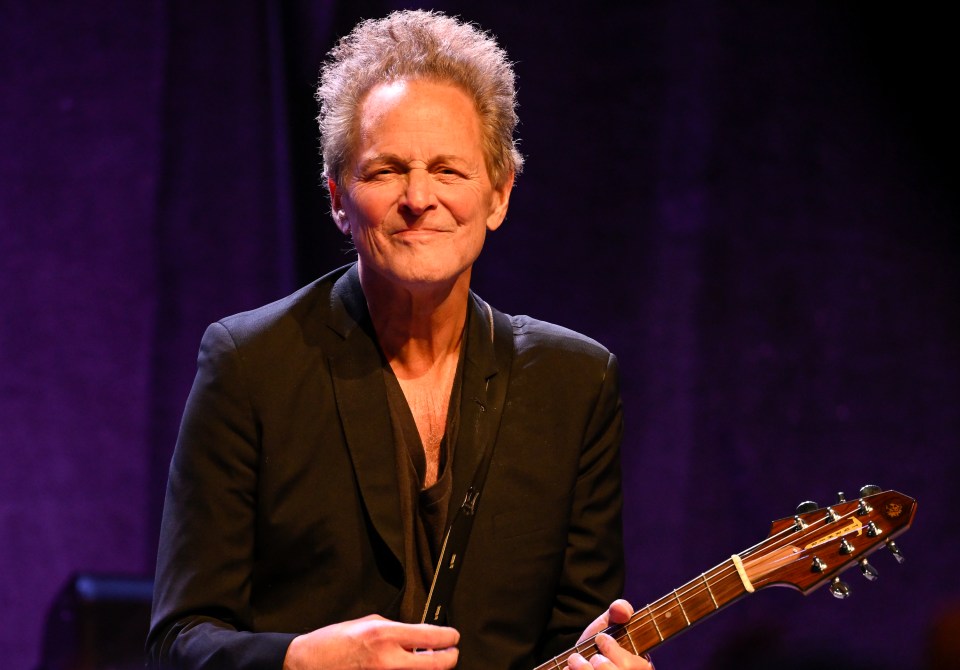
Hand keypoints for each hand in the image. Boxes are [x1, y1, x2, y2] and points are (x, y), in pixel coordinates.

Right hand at [282, 614, 459, 669]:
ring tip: (428, 660)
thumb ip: (397, 629)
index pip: (432, 637)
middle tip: (451, 653)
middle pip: (436, 665)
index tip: (453, 637)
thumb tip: (419, 635)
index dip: (449, 637)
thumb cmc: (334, 642)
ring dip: (430, 668)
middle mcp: (388, 660)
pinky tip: (408, 667)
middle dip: (449, 658)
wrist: (310, 664)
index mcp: (385, 636)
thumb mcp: (369, 624)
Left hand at [565, 600, 652, 669]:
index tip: (601, 640)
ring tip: (575, 661)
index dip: (614, 650)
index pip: (635, 665)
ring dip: (581, 668)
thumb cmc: (598, 647)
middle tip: (591, 655)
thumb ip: (618, 612)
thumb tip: (622, 610)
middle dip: (598, 662)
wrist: (578, 663)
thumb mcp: (609, 627)